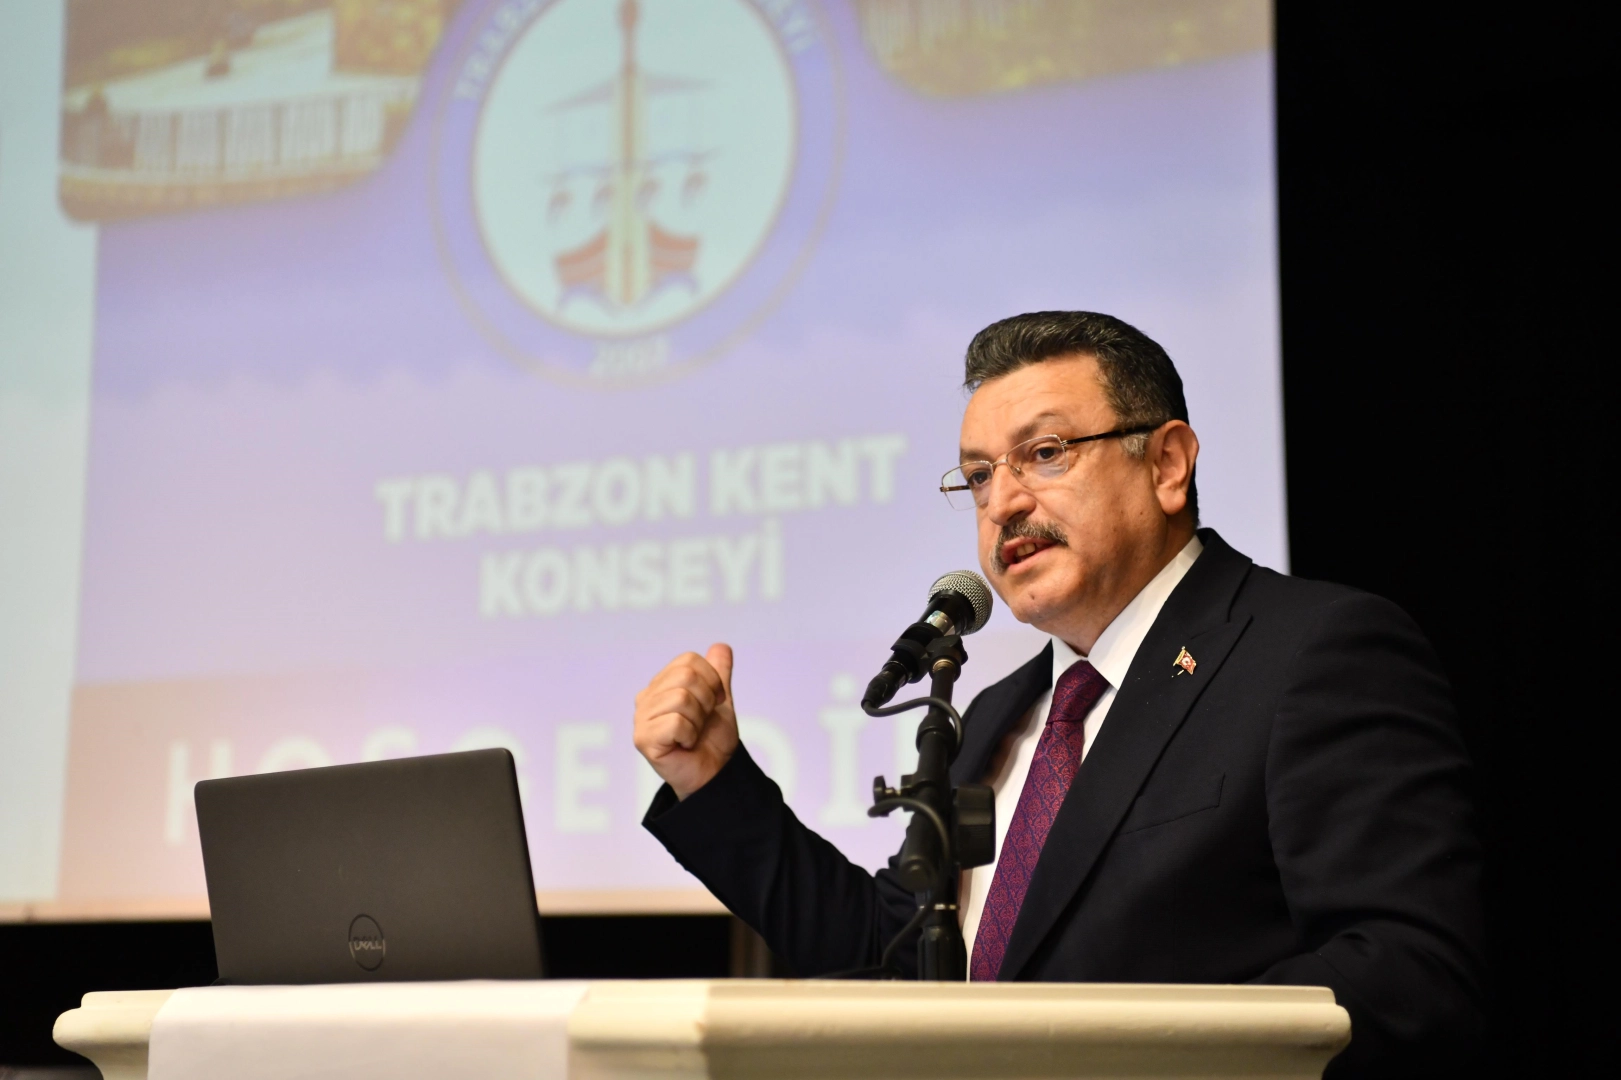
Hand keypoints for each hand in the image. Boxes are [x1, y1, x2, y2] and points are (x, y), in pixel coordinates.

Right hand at [633, 643, 739, 799]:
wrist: (715, 773)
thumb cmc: (712, 739)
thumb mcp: (719, 701)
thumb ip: (718, 673)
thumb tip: (720, 646)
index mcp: (660, 685)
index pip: (689, 661)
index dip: (711, 680)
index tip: (714, 703)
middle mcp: (646, 698)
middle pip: (686, 677)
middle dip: (706, 701)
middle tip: (702, 721)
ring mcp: (641, 719)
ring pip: (681, 698)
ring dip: (698, 720)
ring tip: (693, 734)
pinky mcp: (643, 740)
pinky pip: (676, 722)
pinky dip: (690, 734)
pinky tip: (685, 745)